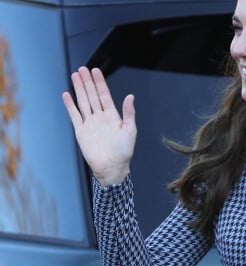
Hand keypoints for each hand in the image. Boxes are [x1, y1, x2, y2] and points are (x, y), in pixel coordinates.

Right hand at [62, 66, 135, 185]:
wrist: (112, 168)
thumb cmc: (124, 152)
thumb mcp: (130, 131)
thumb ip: (129, 113)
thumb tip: (130, 96)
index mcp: (113, 117)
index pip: (104, 96)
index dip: (100, 83)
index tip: (96, 71)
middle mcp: (100, 118)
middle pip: (92, 96)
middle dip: (88, 82)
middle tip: (83, 68)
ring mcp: (90, 124)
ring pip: (83, 102)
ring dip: (79, 89)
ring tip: (75, 75)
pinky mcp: (81, 131)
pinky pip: (74, 115)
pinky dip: (70, 105)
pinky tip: (67, 95)